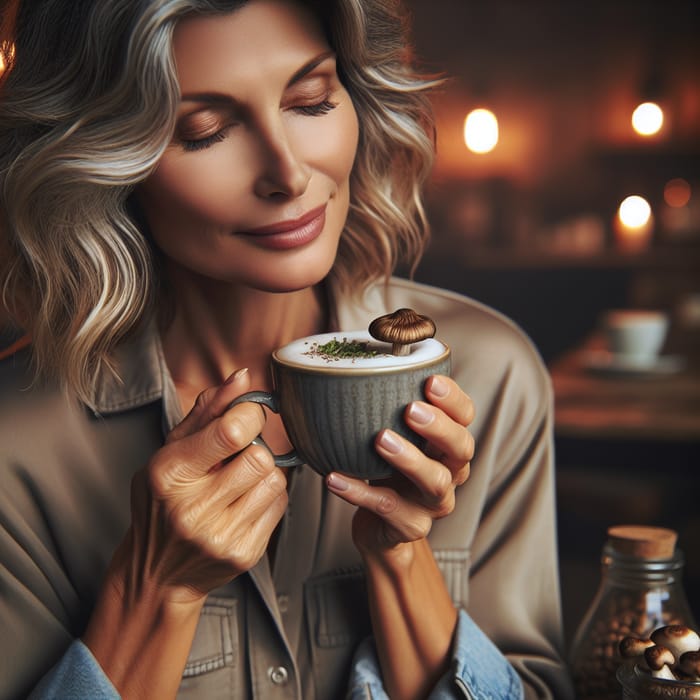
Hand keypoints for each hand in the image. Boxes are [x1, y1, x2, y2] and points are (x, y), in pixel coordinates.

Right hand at [117, 368, 287, 605]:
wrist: (157, 572)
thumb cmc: (163, 499)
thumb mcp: (170, 450)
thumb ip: (207, 410)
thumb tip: (243, 376)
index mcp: (169, 474)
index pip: (231, 432)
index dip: (249, 415)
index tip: (245, 417)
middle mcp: (192, 509)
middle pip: (260, 457)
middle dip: (256, 447)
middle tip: (238, 454)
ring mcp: (220, 536)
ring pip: (275, 479)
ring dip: (264, 472)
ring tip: (239, 480)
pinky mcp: (244, 554)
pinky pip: (280, 505)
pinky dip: (268, 496)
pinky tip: (244, 502)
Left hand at [325, 375, 473, 555]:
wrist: (379, 527)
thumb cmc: (383, 469)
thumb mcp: (389, 434)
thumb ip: (382, 406)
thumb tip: (347, 363)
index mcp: (446, 442)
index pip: (465, 416)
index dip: (453, 400)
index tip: (430, 381)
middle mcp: (449, 471)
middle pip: (461, 448)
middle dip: (439, 427)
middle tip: (411, 410)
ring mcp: (433, 502)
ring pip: (435, 482)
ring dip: (409, 459)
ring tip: (380, 439)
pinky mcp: (411, 525)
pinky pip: (389, 510)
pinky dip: (360, 493)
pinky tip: (334, 478)